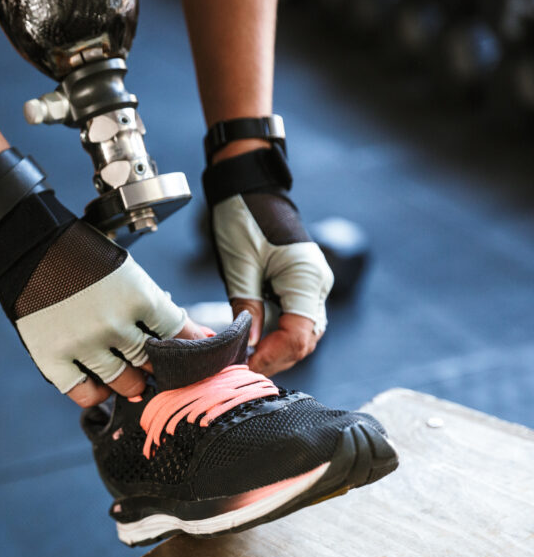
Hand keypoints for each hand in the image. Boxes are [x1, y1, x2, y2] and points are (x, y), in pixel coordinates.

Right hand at [0, 149, 201, 404]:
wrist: (30, 247)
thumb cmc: (81, 256)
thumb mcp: (128, 273)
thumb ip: (159, 307)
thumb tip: (199, 336)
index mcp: (138, 298)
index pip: (178, 334)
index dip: (187, 346)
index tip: (190, 355)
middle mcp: (113, 325)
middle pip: (151, 362)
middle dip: (157, 366)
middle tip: (154, 365)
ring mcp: (83, 344)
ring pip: (124, 383)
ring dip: (132, 383)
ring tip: (130, 375)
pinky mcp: (54, 359)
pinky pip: (86, 394)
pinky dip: (98, 394)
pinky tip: (101, 383)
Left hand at [211, 191, 332, 376]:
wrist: (249, 188)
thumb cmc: (242, 218)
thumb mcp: (238, 265)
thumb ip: (245, 306)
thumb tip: (247, 345)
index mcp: (305, 277)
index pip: (299, 334)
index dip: (273, 355)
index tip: (247, 366)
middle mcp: (317, 283)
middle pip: (305, 338)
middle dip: (277, 357)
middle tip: (245, 368)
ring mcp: (312, 283)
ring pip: (303, 331)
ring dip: (278, 348)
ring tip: (248, 358)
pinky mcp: (301, 282)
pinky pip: (296, 317)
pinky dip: (278, 333)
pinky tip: (256, 341)